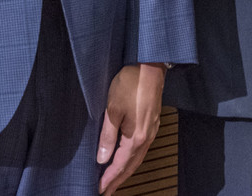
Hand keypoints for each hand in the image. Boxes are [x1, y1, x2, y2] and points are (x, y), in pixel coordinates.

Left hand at [97, 62, 165, 193]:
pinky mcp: (151, 124)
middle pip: (131, 166)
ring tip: (114, 180)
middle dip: (118, 180)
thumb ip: (107, 136)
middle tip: (107, 191)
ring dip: (125, 171)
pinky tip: (126, 158)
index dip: (109, 178)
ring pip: (137, 158)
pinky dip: (132, 159)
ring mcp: (150, 132)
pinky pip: (141, 149)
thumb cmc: (130, 85)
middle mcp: (146, 138)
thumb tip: (101, 158)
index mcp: (136, 138)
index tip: (100, 189)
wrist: (150, 68)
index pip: (120, 165)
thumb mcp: (112, 110)